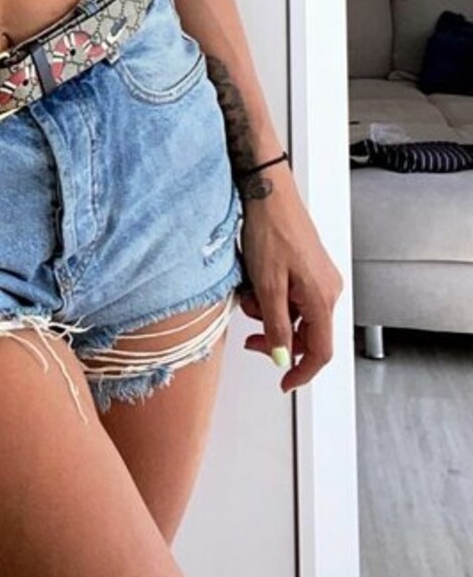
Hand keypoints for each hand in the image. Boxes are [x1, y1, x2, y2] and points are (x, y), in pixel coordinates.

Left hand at [237, 166, 343, 391]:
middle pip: (307, 334)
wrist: (268, 194)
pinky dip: (273, 298)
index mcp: (322, 297)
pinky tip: (256, 283)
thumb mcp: (267, 285)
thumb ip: (276, 326)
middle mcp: (328, 290)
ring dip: (270, 314)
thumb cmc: (270, 230)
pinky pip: (293, 297)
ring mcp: (319, 278)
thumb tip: (283, 356)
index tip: (284, 382)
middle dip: (277, 336)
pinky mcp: (308, 269)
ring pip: (296, 315)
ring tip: (249, 295)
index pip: (320, 351)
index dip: (301, 371)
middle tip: (251, 336)